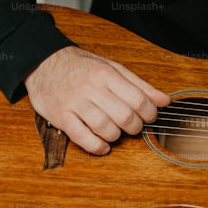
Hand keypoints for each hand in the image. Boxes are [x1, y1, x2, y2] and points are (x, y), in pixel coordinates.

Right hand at [24, 46, 170, 154]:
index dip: (149, 113)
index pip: (138, 99)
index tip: (149, 116)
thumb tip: (164, 101)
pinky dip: (96, 146)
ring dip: (116, 136)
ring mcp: (75, 103)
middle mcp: (92, 88)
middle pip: (124, 116)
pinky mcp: (60, 116)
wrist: (43, 61)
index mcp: (107, 74)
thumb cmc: (81, 66)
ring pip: (105, 128)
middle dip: (135, 127)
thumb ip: (139, 85)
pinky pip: (82, 137)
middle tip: (133, 126)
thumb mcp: (112, 68)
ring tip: (116, 133)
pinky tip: (103, 146)